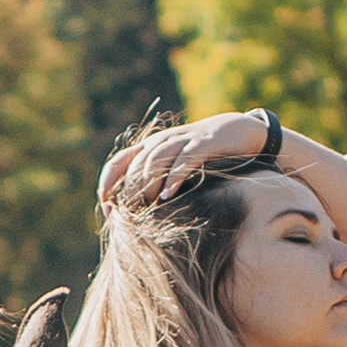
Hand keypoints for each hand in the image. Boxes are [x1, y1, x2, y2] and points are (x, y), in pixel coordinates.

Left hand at [99, 112, 277, 211]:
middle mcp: (161, 141)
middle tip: (129, 214)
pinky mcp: (203, 143)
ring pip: (155, 160)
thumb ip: (157, 182)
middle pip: (135, 165)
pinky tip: (167, 197)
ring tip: (146, 207)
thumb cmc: (205, 157)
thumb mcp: (176, 167)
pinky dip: (173, 178)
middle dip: (129, 191)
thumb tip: (135, 213)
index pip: (118, 162)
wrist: (238, 132)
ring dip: (147, 185)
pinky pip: (183, 160)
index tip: (108, 210)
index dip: (107, 185)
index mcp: (150, 147)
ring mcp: (182, 140)